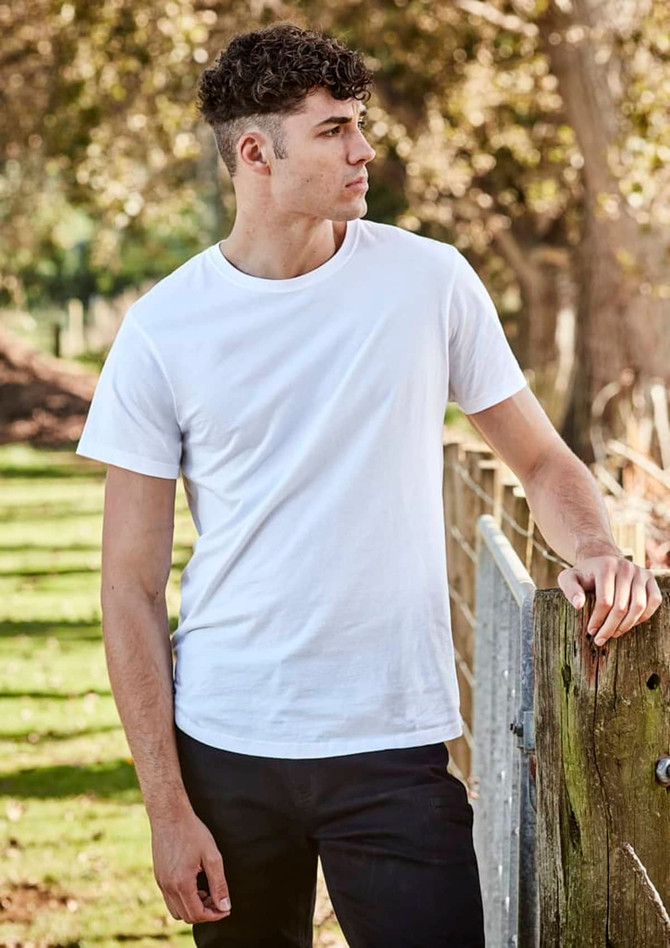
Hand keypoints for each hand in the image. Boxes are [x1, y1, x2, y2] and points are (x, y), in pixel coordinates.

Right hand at [150, 808, 231, 923]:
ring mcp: (161, 883)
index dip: (213, 915)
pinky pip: (170, 899)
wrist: (169, 815)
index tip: (225, 908)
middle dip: (205, 912)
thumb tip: (225, 906)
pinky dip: (183, 899)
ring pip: (176, 911)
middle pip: (187, 916)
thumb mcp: (212, 856)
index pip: (197, 914)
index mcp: (181, 883)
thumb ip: (219, 884)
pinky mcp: (158, 877)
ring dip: (192, 907)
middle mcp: (168, 887)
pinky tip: (194, 884)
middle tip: (218, 900)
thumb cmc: (192, 832)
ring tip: (206, 892)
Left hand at [558, 552, 662, 646]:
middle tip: (600, 639)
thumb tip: (578, 605)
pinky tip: (629, 624)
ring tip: (614, 634)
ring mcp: (640, 572)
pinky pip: (654, 601)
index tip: (591, 631)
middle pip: (622, 606)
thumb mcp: (569, 578)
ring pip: (639, 606)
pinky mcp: (650, 578)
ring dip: (627, 625)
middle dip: (610, 627)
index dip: (598, 620)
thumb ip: (570, 589)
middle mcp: (625, 567)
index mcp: (605, 567)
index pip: (604, 601)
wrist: (602, 562)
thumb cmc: (584, 575)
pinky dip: (644, 616)